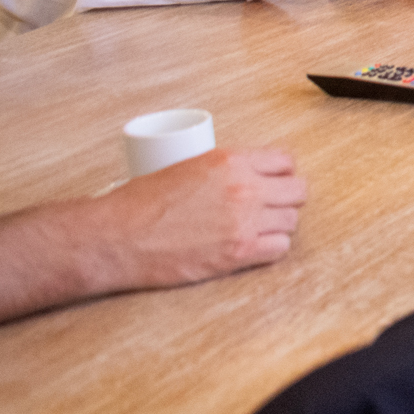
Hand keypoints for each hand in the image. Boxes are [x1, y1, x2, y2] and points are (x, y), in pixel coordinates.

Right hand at [95, 148, 306, 289]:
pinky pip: (280, 249)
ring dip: (278, 225)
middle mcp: (244, 188)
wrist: (115, 237)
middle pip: (298, 191)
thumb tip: (242, 173)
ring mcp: (244, 222)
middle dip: (286, 198)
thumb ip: (222, 169)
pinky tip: (255, 247)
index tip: (276, 181)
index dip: (282, 172)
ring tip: (258, 229)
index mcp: (230, 161)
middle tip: (271, 206)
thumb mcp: (186, 166)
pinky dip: (271, 249)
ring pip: (291, 221)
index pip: (285, 160)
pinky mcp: (238, 253)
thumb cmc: (139, 203)